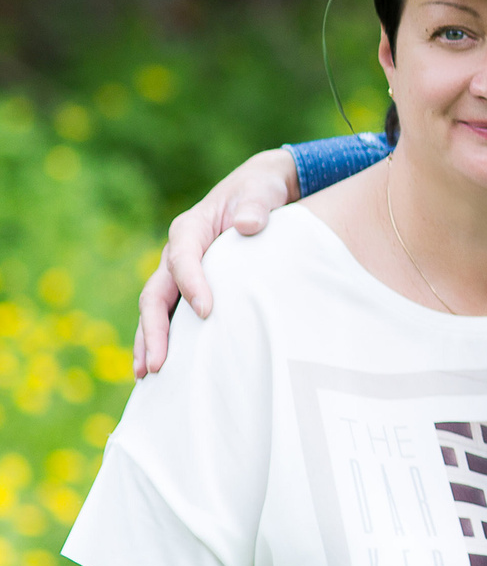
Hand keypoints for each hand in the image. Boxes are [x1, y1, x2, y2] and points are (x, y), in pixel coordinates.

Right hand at [132, 149, 299, 377]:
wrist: (257, 191)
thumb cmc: (259, 191)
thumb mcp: (260, 191)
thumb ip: (255, 205)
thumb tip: (247, 225)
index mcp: (191, 228)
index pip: (183, 259)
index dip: (192, 284)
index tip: (206, 311)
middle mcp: (177, 253)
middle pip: (156, 293)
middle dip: (154, 329)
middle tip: (158, 364)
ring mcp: (178, 272)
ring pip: (155, 309)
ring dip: (149, 341)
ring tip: (147, 375)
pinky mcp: (188, 286)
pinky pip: (170, 314)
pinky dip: (163, 338)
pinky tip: (162, 368)